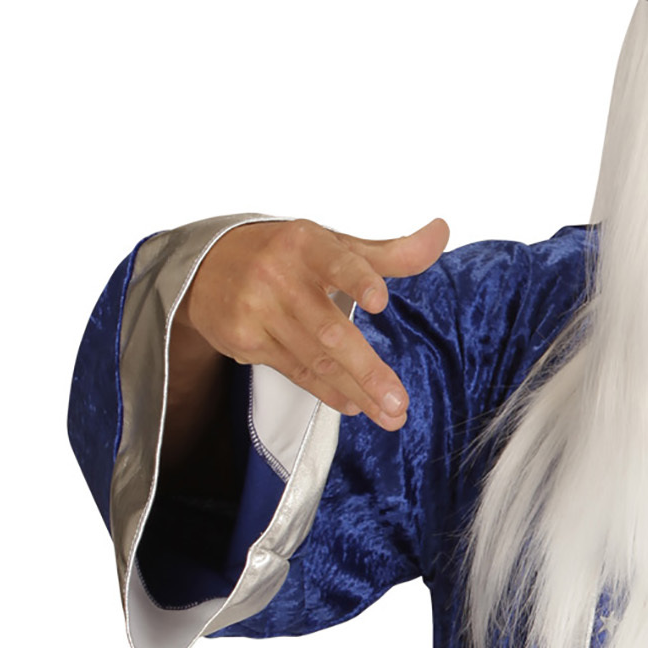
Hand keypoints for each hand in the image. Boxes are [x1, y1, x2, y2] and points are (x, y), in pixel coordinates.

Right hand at [177, 217, 448, 431]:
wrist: (206, 266)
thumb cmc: (285, 253)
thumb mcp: (332, 244)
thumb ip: (389, 251)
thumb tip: (442, 233)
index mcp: (306, 243)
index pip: (336, 260)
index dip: (357, 279)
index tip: (380, 301)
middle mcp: (278, 275)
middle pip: (329, 329)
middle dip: (367, 370)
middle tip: (399, 401)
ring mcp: (257, 310)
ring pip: (315, 358)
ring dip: (356, 390)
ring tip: (391, 414)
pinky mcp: (244, 339)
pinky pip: (294, 371)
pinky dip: (327, 391)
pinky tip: (354, 405)